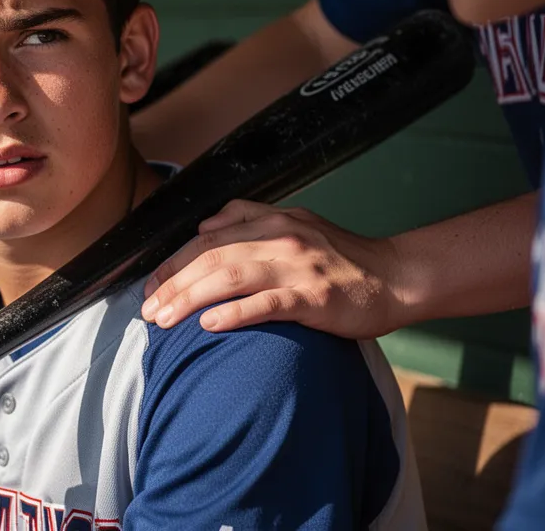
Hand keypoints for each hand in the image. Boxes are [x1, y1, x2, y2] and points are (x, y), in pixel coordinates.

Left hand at [141, 200, 405, 339]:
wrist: (396, 276)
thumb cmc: (342, 257)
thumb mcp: (295, 223)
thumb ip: (249, 218)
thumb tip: (204, 226)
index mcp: (271, 220)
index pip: (207, 240)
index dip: (173, 262)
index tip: (150, 285)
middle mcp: (280, 238)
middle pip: (211, 258)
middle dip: (172, 284)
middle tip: (148, 310)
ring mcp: (298, 267)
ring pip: (230, 278)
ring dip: (189, 299)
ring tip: (164, 320)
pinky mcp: (315, 297)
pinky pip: (267, 304)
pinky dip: (234, 313)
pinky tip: (209, 325)